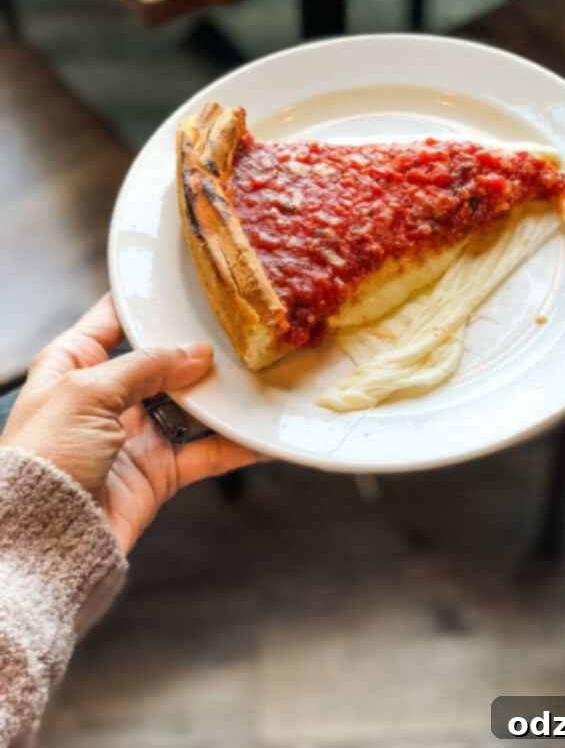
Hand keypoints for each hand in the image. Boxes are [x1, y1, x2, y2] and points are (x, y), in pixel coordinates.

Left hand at [1, 295, 259, 552]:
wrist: (42, 540)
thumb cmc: (42, 458)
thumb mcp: (87, 392)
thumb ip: (146, 366)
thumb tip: (196, 354)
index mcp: (73, 363)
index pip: (114, 318)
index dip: (148, 303)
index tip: (189, 287)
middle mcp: (106, 394)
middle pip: (162, 360)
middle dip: (197, 349)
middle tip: (235, 332)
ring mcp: (135, 433)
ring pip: (190, 404)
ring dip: (221, 395)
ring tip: (256, 375)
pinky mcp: (159, 470)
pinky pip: (205, 451)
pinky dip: (234, 444)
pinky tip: (259, 431)